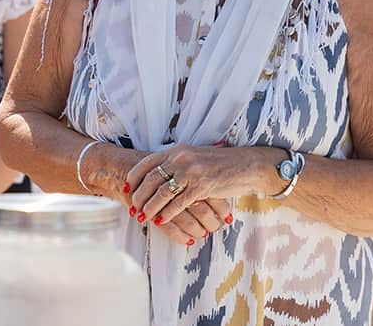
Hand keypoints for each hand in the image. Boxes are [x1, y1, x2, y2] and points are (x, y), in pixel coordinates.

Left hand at [122, 145, 272, 246]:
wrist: (246, 165)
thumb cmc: (220, 164)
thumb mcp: (194, 157)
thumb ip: (176, 163)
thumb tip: (158, 176)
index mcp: (177, 150)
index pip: (147, 163)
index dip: (134, 177)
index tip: (125, 188)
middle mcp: (181, 159)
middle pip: (151, 179)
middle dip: (138, 195)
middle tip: (132, 208)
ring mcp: (192, 172)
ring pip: (162, 192)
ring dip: (150, 207)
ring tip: (143, 217)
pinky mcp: (202, 187)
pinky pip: (179, 203)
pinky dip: (167, 213)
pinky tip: (161, 221)